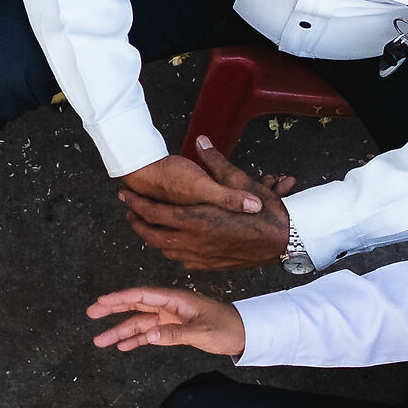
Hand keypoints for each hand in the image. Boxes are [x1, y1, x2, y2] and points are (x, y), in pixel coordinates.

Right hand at [86, 286, 245, 355]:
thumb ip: (174, 334)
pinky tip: (122, 346)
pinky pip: (150, 334)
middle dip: (113, 310)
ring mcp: (170, 318)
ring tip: (100, 341)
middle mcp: (169, 307)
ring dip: (120, 331)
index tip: (101, 302)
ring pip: (140, 323)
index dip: (120, 298)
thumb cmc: (226, 328)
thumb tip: (149, 335)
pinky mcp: (173, 330)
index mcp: (175, 300)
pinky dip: (136, 340)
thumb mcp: (201, 332)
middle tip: (91, 313)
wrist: (244, 334)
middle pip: (135, 306)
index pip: (142, 296)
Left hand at [117, 137, 295, 269]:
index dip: (136, 204)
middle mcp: (194, 241)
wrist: (281, 241)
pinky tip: (171, 246)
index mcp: (195, 220)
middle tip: (129, 213)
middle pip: (153, 235)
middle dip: (138, 223)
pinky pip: (181, 259)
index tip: (126, 196)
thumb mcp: (240, 181)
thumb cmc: (263, 212)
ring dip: (151, 237)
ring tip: (144, 226)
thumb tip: (202, 141)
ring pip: (165, 249)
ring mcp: (202, 256)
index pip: (153, 215)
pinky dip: (170, 250)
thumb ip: (217, 163)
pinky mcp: (211, 265)